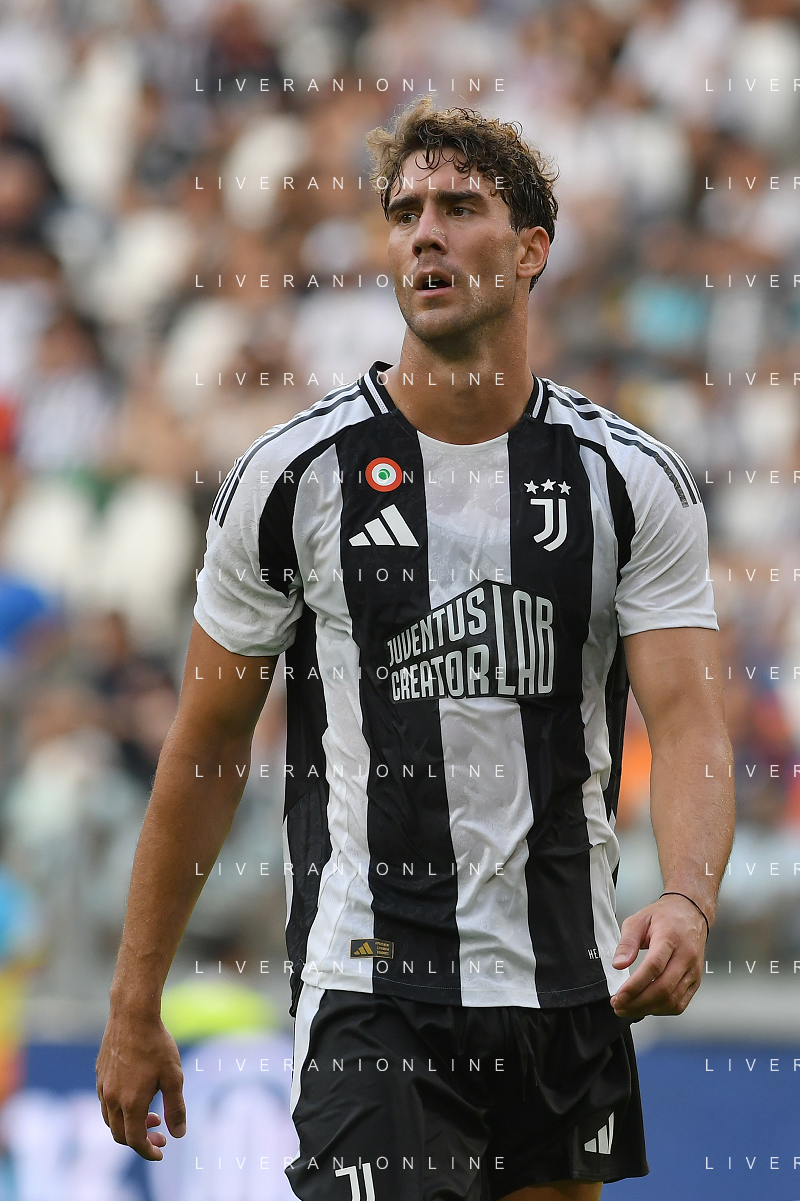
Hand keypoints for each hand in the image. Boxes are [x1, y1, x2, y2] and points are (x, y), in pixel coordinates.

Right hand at [96, 1009, 185, 1160]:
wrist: (132, 1015)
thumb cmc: (156, 1044)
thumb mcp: (174, 1076)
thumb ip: (176, 1108)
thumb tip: (178, 1134)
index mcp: (131, 1102)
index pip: (135, 1141)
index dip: (148, 1151)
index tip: (161, 1151)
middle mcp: (111, 1099)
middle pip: (120, 1135)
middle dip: (140, 1140)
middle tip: (159, 1133)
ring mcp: (102, 1087)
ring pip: (111, 1120)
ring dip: (130, 1124)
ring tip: (152, 1114)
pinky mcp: (100, 1075)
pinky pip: (106, 1102)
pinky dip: (120, 1109)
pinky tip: (137, 1095)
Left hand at [609, 893, 706, 1018]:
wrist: (691, 913)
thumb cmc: (665, 916)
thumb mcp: (638, 920)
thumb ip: (627, 942)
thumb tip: (618, 964)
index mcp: (670, 939)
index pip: (654, 967)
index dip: (635, 985)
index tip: (619, 995)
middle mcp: (685, 957)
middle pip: (663, 989)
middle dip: (638, 1003)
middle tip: (619, 1006)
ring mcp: (693, 971)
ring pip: (672, 1000)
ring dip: (648, 1009)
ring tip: (628, 1008)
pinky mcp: (696, 981)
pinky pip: (680, 1004)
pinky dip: (662, 1010)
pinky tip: (647, 1007)